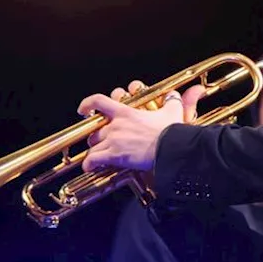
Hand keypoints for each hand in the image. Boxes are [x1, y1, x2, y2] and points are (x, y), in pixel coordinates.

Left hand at [77, 81, 206, 173]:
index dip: (88, 104)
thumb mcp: (173, 112)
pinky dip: (90, 164)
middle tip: (100, 142)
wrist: (170, 149)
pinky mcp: (114, 155)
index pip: (99, 101)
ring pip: (93, 145)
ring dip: (94, 151)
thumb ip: (172, 100)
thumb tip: (179, 94)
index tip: (83, 109)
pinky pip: (94, 160)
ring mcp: (113, 140)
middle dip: (96, 137)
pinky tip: (90, 167)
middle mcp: (116, 125)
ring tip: (97, 157)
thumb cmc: (171, 131)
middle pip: (95, 129)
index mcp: (126, 112)